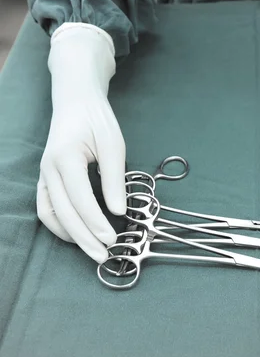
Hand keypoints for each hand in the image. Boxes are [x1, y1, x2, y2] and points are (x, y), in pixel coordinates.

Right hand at [37, 24, 125, 262]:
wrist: (76, 101)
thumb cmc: (97, 120)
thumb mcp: (113, 145)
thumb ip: (114, 178)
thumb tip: (119, 211)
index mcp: (65, 157)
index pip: (80, 199)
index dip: (95, 222)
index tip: (112, 239)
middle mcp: (48, 169)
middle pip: (63, 213)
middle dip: (84, 238)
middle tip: (104, 255)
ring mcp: (44, 175)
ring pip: (50, 214)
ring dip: (70, 236)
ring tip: (93, 251)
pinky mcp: (46, 179)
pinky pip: (47, 208)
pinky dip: (60, 226)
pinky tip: (78, 236)